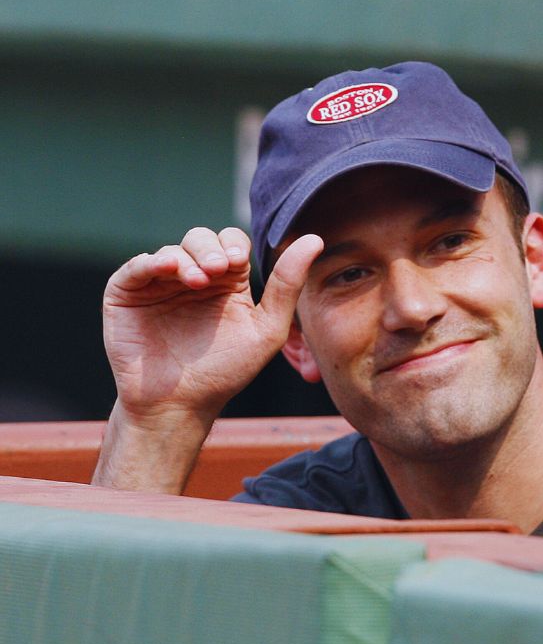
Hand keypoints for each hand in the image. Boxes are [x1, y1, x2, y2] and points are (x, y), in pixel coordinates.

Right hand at [93, 227, 321, 491]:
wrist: (180, 404)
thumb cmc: (226, 371)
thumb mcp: (267, 328)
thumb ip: (287, 284)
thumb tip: (314, 239)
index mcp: (227, 282)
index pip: (231, 243)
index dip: (235, 245)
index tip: (240, 261)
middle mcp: (193, 277)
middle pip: (201, 239)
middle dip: (212, 248)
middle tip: (221, 269)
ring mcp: (159, 284)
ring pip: (173, 250)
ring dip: (188, 258)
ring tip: (199, 280)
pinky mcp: (127, 293)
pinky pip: (137, 266)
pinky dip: (153, 262)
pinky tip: (169, 270)